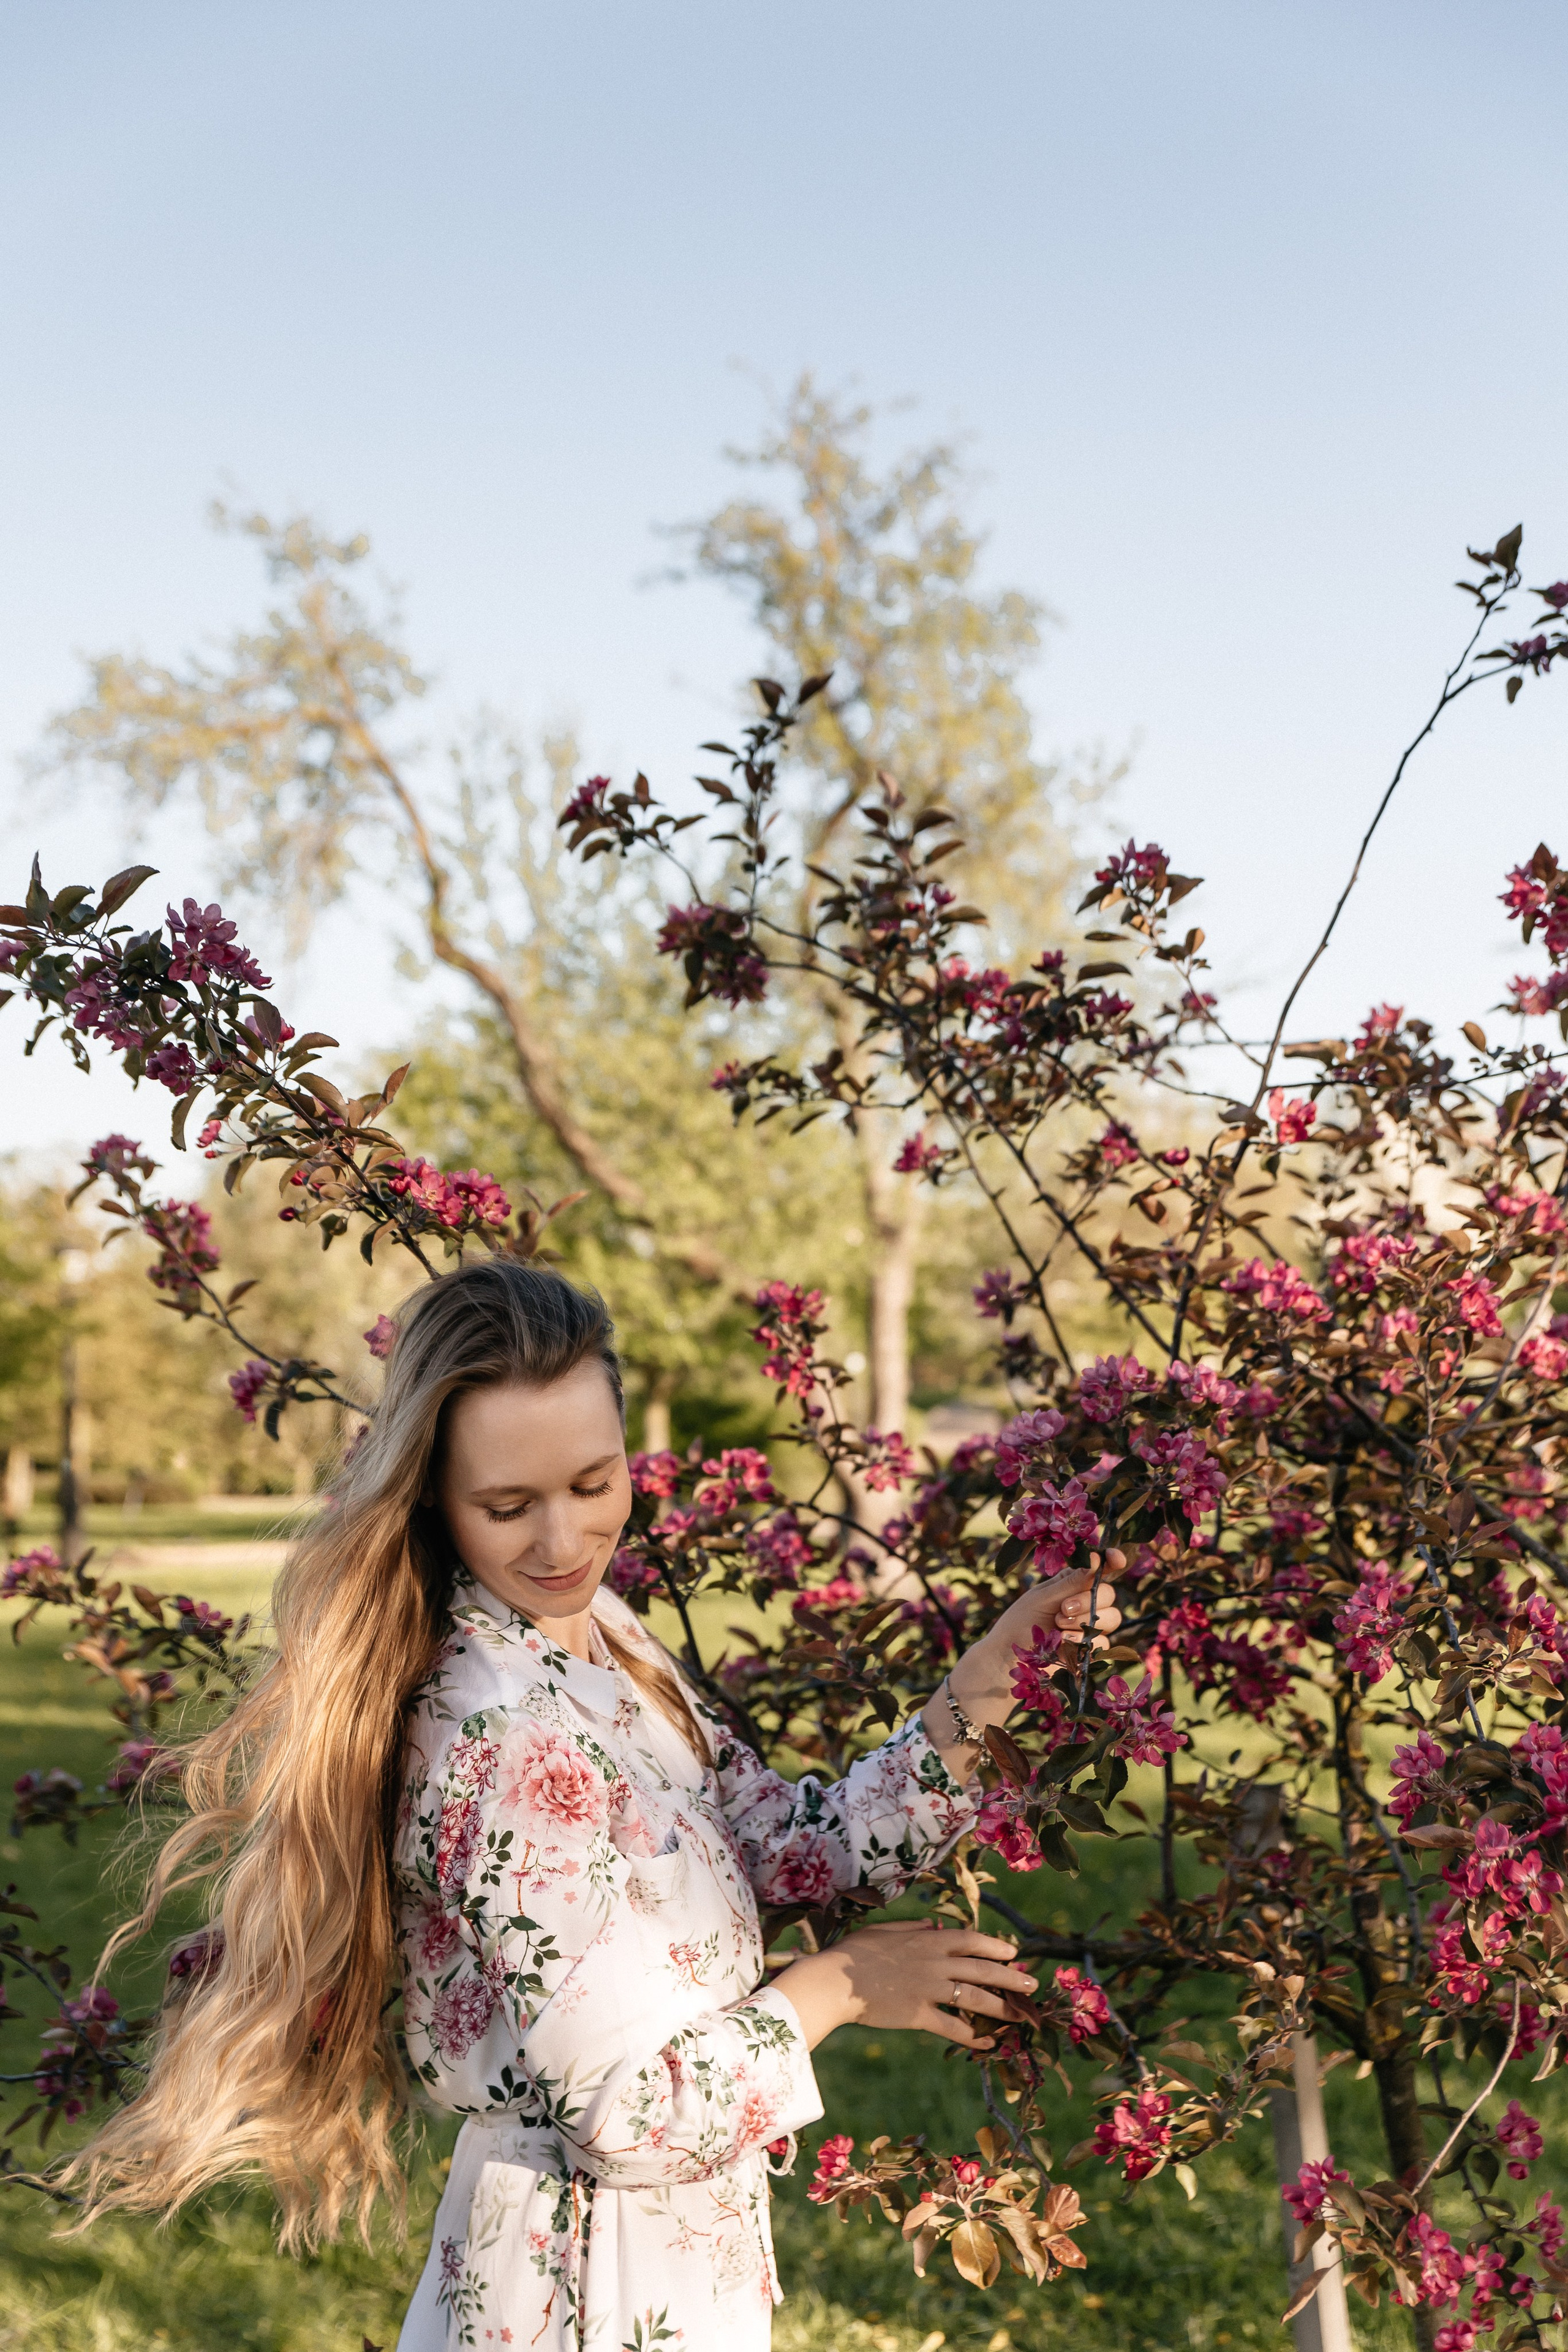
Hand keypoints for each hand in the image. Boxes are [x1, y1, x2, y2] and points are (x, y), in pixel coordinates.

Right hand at [771, 1921, 1037, 2051]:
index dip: (995, 1947)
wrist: (835, 1981)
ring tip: (1021, 2016)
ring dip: (1001, 2007)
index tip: (1013, 1953)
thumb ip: (912, 1928)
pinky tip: (987, 2043)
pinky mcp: (918, 2015)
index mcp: (926, 1940)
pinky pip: (953, 2027)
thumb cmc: (854, 1953)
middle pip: (981, 1969)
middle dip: (1010, 1977)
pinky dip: (972, 2036)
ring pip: (974, 1998)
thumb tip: (932, 1924)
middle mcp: (934, 1963)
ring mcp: (928, 1989)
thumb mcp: (884, 1930)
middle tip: (1032, 1985)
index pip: (970, 1940)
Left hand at [920, 1554, 1124, 1769]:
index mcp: (1071, 1583)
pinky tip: (1064, 1644)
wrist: (1008, 1658)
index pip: (1099, 1569)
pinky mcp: (1090, 1649)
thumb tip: (1096, 1563)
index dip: (1112, 1561)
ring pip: (1111, 1617)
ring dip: (1085, 1621)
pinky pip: (1104, 1642)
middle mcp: (1084, 1602)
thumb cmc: (1020, 1622)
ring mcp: (1089, 1626)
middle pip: (1108, 1593)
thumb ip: (1070, 1583)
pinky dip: (1084, 1641)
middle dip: (1088, 1600)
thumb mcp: (1042, 1598)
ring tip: (1059, 1627)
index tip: (1115, 1559)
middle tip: (1063, 1610)